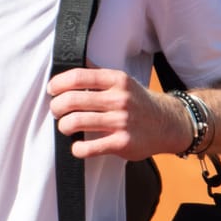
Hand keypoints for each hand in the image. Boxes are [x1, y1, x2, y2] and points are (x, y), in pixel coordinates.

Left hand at [47, 66, 182, 160]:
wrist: (168, 124)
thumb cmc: (138, 102)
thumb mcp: (123, 82)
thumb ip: (98, 77)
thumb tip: (68, 73)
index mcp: (116, 80)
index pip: (78, 76)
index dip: (59, 83)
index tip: (52, 90)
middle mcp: (119, 99)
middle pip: (73, 100)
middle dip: (56, 107)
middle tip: (56, 111)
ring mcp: (121, 121)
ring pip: (77, 122)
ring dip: (64, 126)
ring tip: (65, 127)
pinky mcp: (123, 143)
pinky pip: (90, 147)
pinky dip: (77, 148)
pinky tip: (77, 146)